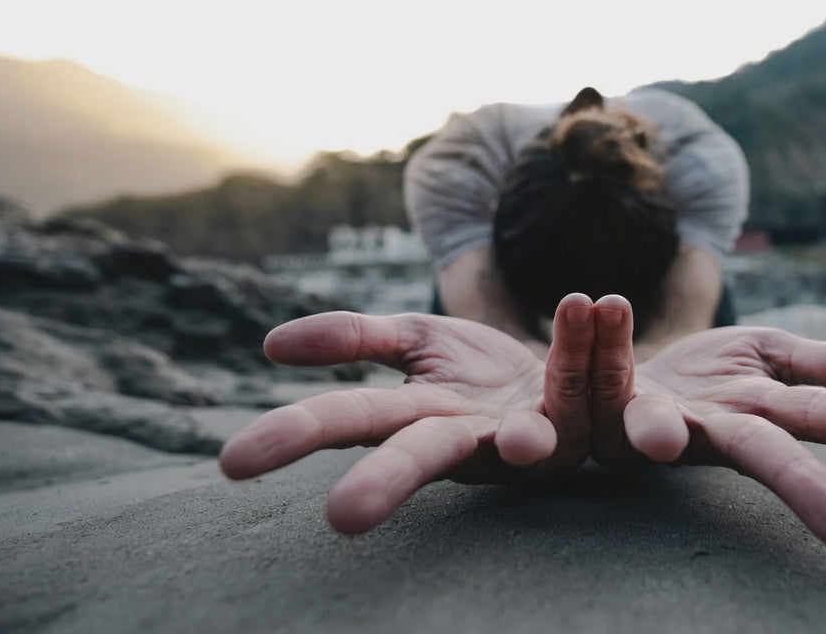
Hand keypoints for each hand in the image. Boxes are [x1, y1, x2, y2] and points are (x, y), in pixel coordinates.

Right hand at [219, 294, 600, 533]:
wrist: (566, 372)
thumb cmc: (479, 371)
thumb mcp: (415, 341)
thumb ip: (354, 338)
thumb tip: (271, 346)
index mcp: (417, 419)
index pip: (345, 422)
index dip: (294, 438)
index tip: (233, 464)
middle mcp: (469, 440)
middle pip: (418, 460)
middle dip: (384, 484)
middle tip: (342, 517)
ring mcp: (530, 436)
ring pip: (526, 443)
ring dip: (528, 436)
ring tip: (530, 439)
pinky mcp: (587, 417)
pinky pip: (592, 388)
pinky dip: (588, 346)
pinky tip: (590, 307)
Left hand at [584, 295, 825, 549]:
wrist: (629, 369)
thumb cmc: (714, 378)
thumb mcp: (776, 357)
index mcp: (764, 410)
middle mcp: (711, 426)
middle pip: (761, 453)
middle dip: (803, 485)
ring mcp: (651, 416)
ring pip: (656, 429)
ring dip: (654, 429)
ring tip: (654, 436)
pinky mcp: (597, 401)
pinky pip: (588, 380)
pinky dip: (592, 346)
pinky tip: (596, 315)